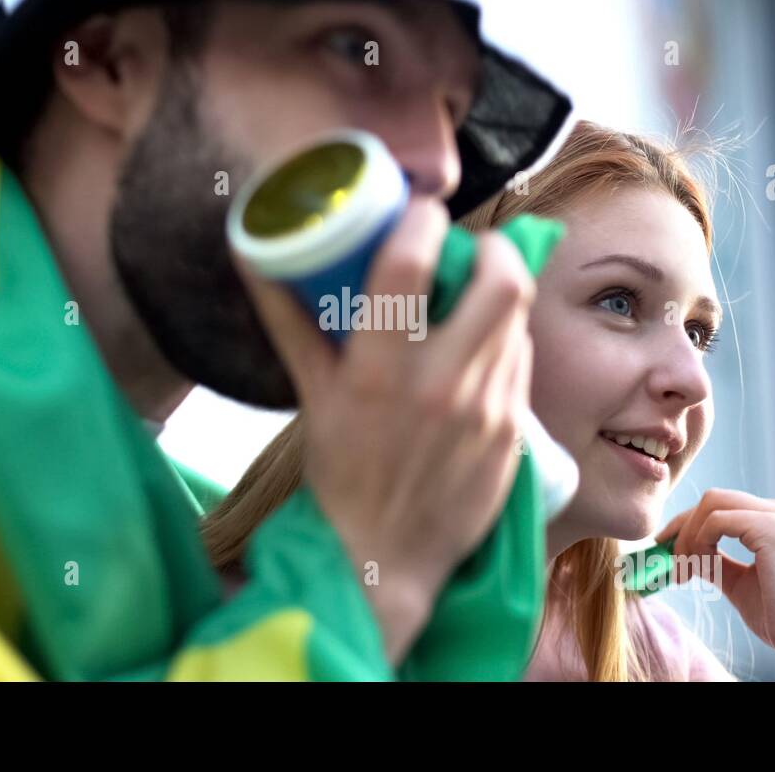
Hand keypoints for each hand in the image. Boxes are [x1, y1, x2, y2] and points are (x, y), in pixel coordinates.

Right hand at [236, 197, 534, 664]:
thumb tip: (253, 251)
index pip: (412, 265)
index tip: (418, 213)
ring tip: (469, 301)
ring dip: (498, 296)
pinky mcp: (514, 434)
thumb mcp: (311, 395)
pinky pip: (521, 363)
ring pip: (517, 319)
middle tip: (469, 250)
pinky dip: (503, 343)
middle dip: (492, 248)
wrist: (382, 560)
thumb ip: (289, 319)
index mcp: (378, 373)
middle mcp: (441, 387)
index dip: (422, 219)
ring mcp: (487, 412)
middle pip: (502, 281)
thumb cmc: (340, 474)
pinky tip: (476, 354)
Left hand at [655, 488, 774, 680]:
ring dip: (688, 538)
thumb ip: (713, 559)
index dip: (686, 523)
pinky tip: (702, 571)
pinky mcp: (772, 528)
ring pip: (710, 505)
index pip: (719, 505)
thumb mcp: (736, 580)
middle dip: (682, 529)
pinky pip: (716, 520)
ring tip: (686, 572)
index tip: (664, 546)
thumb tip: (680, 548)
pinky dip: (699, 543)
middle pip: (711, 500)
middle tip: (672, 566)